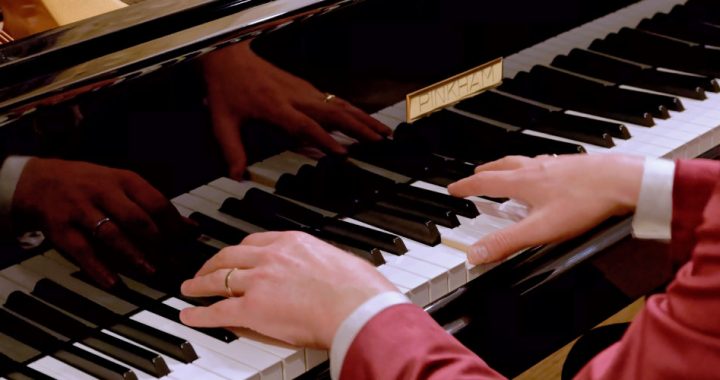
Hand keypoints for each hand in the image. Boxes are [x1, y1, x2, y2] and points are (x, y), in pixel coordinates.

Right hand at [12, 158, 187, 286]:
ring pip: (112, 234)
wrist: (38, 181)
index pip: (156, 202)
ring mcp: (81, 210)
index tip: (187, 243)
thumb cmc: (90, 185)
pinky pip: (82, 251)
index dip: (174, 225)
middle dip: (159, 243)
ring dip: (134, 255)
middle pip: (137, 219)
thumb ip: (155, 206)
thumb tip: (191, 228)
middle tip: (174, 262)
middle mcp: (103, 192)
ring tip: (151, 271)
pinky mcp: (61, 230)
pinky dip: (99, 269)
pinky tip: (114, 284)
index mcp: (124, 180)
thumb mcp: (123, 185)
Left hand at [180, 231, 395, 347]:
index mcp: (292, 243)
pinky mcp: (252, 308)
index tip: (236, 255)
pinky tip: (191, 315)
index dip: (240, 251)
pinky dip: (200, 313)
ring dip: (200, 283)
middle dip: (214, 263)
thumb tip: (324, 271)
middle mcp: (270, 257)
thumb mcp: (338, 262)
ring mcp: (258, 281)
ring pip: (218, 279)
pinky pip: (217, 310)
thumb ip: (321, 264)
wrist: (357, 307)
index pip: (255, 242)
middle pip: (230, 256)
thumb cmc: (359, 289)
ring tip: (190, 288)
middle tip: (206, 270)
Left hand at [202, 41, 391, 178]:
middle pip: (333, 113)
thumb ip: (232, 149)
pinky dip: (352, 111)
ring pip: (338, 105)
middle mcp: (294, 97)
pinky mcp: (306, 88)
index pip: (305, 125)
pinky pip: (334, 100)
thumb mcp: (222, 121)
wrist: (230, 58)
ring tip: (382, 132)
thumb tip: (237, 175)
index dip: (325, 139)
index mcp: (275, 106)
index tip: (343, 153)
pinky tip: (364, 121)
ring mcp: (303, 91)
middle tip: (379, 141)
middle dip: (358, 127)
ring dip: (362, 118)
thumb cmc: (228, 88)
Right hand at [447, 154, 644, 264]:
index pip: (485, 183)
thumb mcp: (540, 229)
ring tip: (508, 171)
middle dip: (486, 171)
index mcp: (522, 182)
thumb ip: (506, 242)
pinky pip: (547, 163)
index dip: (466, 186)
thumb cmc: (584, 202)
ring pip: (525, 162)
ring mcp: (556, 164)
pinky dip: (536, 167)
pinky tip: (547, 174)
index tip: (454, 188)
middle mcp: (536, 168)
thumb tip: (475, 253)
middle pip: (503, 166)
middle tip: (477, 173)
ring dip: (509, 166)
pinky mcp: (574, 165)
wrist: (623, 181)